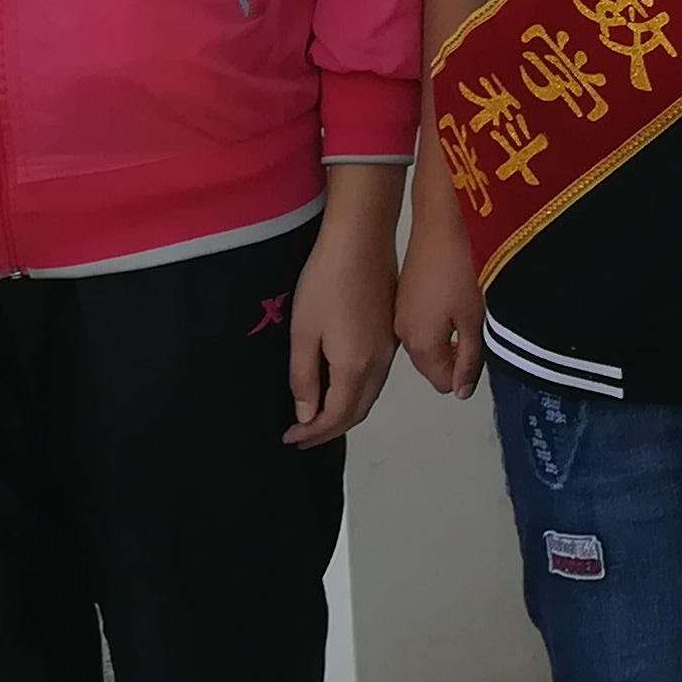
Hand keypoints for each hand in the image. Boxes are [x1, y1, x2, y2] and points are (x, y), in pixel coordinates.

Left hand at [287, 198, 396, 447]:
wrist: (362, 241)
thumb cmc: (326, 285)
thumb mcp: (304, 333)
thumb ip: (306, 377)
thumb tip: (308, 414)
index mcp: (356, 367)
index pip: (336, 416)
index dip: (313, 433)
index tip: (289, 439)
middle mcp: (379, 365)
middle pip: (358, 411)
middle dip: (330, 429)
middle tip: (301, 435)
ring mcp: (389, 349)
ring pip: (370, 395)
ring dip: (345, 412)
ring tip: (316, 416)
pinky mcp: (391, 334)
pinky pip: (376, 378)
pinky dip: (357, 394)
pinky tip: (339, 385)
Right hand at [396, 213, 485, 398]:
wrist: (441, 222)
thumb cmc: (461, 270)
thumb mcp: (473, 319)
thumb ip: (468, 359)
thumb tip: (461, 392)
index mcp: (420, 344)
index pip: (443, 381)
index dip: (465, 374)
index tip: (482, 350)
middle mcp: (402, 334)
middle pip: (432, 364)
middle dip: (456, 358)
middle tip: (479, 331)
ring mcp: (399, 314)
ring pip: (427, 344)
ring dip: (448, 339)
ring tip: (470, 313)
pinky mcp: (403, 296)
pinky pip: (421, 324)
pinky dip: (438, 322)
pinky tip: (454, 300)